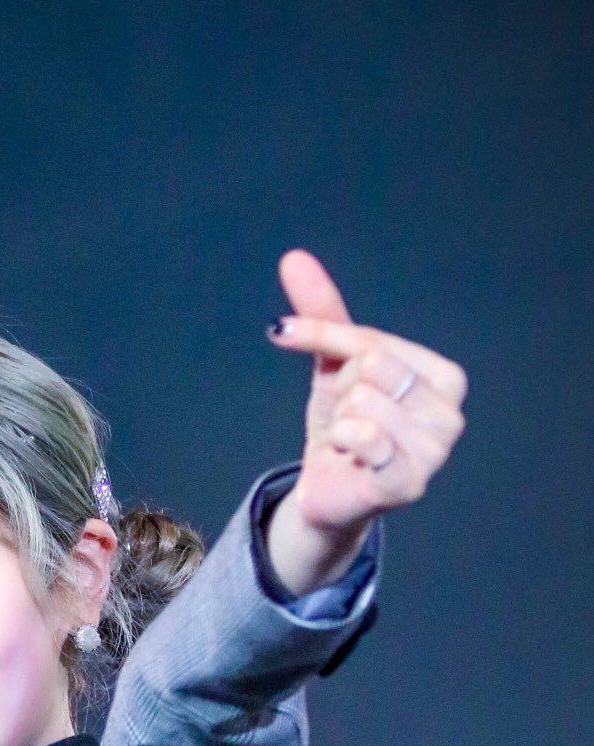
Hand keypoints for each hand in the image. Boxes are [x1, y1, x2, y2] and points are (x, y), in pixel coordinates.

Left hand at [267, 248, 467, 536]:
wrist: (326, 488)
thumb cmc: (341, 425)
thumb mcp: (332, 363)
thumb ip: (322, 312)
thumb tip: (293, 257)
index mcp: (446, 378)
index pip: (373, 342)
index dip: (328, 345)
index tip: (297, 346)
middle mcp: (452, 414)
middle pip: (370, 367)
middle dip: (341, 394)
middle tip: (348, 422)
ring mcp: (436, 452)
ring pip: (360, 401)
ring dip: (339, 423)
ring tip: (352, 444)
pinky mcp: (409, 482)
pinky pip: (362, 436)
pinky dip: (341, 443)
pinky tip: (352, 459)